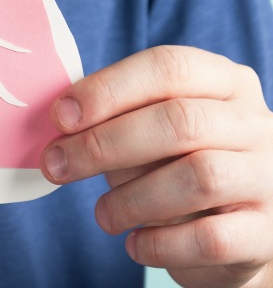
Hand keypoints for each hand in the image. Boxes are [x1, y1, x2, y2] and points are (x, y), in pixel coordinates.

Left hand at [41, 46, 272, 287]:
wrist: (239, 228)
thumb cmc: (179, 163)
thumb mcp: (152, 127)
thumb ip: (116, 117)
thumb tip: (61, 124)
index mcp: (223, 82)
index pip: (168, 67)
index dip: (108, 89)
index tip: (61, 117)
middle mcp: (254, 123)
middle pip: (179, 122)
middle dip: (104, 144)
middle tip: (57, 165)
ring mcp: (267, 177)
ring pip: (198, 177)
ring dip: (132, 198)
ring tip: (103, 214)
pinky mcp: (267, 234)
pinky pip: (210, 238)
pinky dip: (161, 244)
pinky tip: (135, 243)